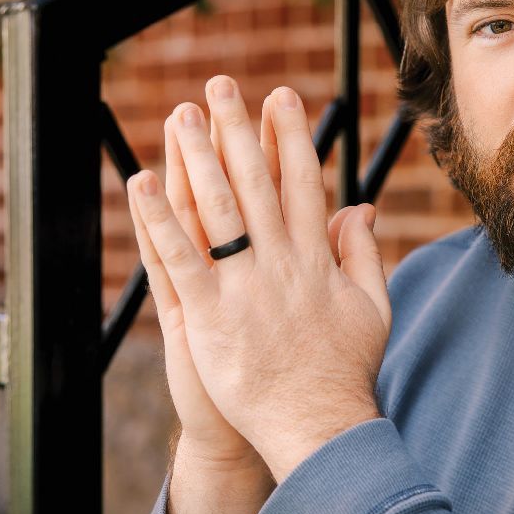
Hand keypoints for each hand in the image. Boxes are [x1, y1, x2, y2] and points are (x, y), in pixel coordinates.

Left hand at [127, 76, 389, 482]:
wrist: (318, 426)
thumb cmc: (345, 372)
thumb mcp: (372, 308)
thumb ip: (363, 254)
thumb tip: (360, 206)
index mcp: (318, 260)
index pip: (303, 184)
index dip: (290, 138)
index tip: (280, 98)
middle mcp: (282, 265)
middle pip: (257, 185)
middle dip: (238, 130)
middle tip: (221, 86)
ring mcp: (244, 290)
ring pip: (217, 210)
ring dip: (196, 159)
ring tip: (180, 116)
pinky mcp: (209, 317)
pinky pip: (180, 259)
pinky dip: (158, 220)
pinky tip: (140, 183)